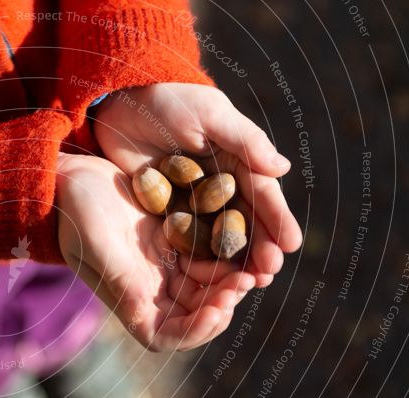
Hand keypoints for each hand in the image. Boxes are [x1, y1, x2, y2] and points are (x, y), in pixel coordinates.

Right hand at [56, 152, 255, 351]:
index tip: (218, 309)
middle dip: (221, 304)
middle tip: (244, 282)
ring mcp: (162, 266)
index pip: (167, 336)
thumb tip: (147, 314)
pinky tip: (242, 242)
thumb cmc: (75, 211)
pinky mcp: (173, 240)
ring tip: (251, 267)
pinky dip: (226, 255)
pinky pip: (208, 256)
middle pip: (194, 315)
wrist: (70, 176)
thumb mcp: (97, 244)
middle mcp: (149, 289)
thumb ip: (123, 279)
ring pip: (206, 287)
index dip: (195, 331)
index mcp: (128, 299)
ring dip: (229, 282)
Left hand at [93, 83, 301, 286]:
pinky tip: (204, 281)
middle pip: (244, 223)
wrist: (120, 104)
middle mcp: (221, 186)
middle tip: (268, 275)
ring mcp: (194, 202)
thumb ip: (244, 141)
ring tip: (244, 286)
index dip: (276, 221)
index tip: (289, 246)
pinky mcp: (167, 212)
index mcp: (238, 161)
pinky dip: (197, 259)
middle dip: (258, 250)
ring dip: (231, 262)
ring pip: (218, 237)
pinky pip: (186, 239)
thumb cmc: (169, 100)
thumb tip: (283, 169)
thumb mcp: (209, 115)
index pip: (262, 195)